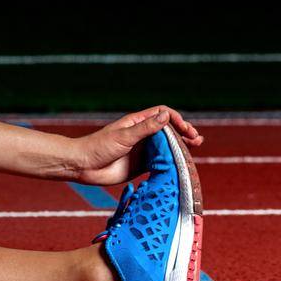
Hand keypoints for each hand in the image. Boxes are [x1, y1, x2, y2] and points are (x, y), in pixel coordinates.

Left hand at [68, 105, 202, 185]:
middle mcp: (142, 135)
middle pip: (169, 130)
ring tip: (196, 146)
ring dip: (182, 146)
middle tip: (196, 139)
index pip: (162, 114)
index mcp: (137, 123)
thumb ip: (146, 128)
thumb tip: (166, 116)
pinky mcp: (142, 165)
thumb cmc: (99, 147)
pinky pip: (162, 161)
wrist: (83, 166)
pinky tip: (183, 164)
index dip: (175, 119)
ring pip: (168, 146)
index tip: (185, 128)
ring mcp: (143, 150)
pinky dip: (174, 161)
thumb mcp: (124, 136)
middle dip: (184, 132)